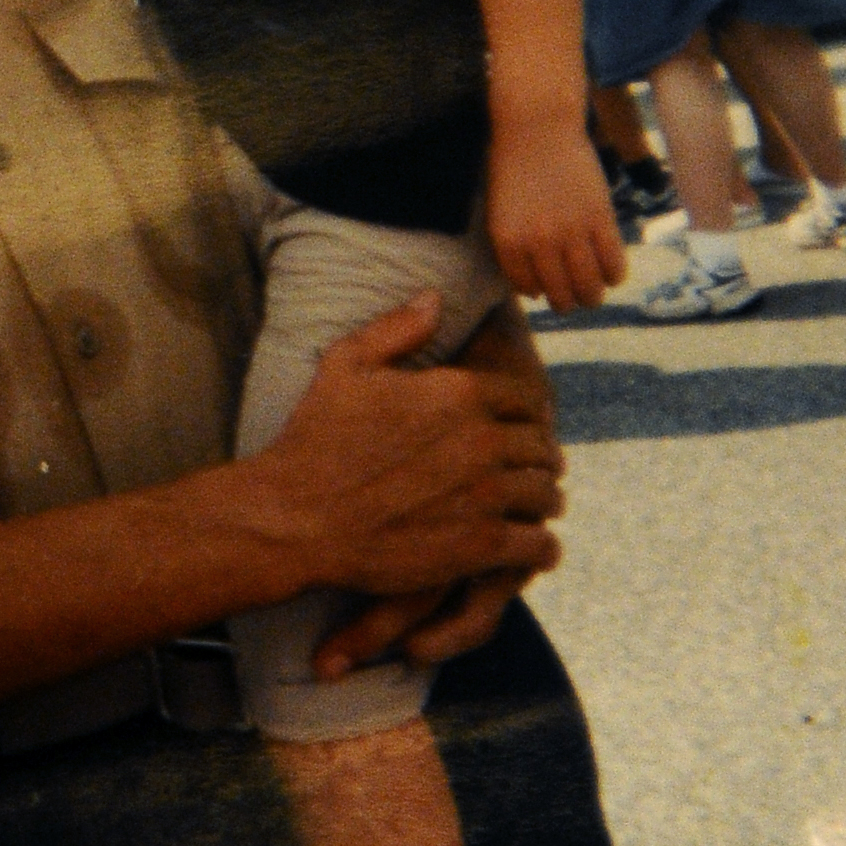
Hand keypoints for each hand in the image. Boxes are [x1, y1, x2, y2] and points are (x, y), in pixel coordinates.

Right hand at [311, 300, 560, 671]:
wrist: (296, 518)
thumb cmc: (315, 441)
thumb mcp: (344, 366)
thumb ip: (396, 328)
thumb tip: (434, 297)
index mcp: (460, 392)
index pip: (527, 400)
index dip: (524, 416)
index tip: (515, 432)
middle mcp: (482, 439)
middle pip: (542, 448)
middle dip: (537, 460)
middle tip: (526, 474)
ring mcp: (485, 494)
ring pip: (548, 495)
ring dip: (542, 502)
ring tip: (530, 509)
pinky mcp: (481, 544)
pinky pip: (540, 545)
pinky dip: (540, 547)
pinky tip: (528, 545)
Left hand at [485, 123, 624, 310]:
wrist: (538, 128)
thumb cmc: (514, 167)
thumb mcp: (502, 213)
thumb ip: (515, 248)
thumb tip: (535, 288)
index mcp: (508, 243)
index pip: (527, 288)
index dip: (539, 292)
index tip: (546, 290)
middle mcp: (539, 244)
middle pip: (561, 295)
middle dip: (568, 302)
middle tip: (574, 299)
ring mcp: (572, 233)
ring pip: (589, 287)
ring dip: (593, 297)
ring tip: (593, 293)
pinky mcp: (601, 220)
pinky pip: (613, 264)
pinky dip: (614, 275)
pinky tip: (611, 272)